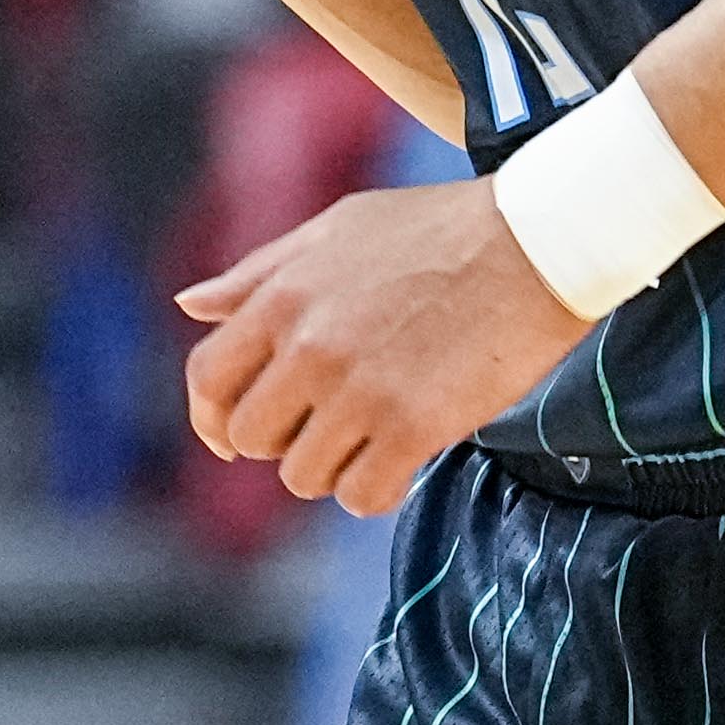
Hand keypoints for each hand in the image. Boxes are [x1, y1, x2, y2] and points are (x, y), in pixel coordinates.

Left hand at [181, 173, 595, 515]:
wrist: (535, 240)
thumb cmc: (438, 228)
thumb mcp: (337, 229)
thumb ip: (259, 273)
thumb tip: (189, 305)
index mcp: (282, 297)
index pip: (208, 379)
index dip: (211, 417)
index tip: (231, 437)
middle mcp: (310, 348)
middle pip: (252, 437)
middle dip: (283, 439)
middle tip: (330, 423)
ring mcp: (359, 391)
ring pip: (304, 476)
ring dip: (335, 466)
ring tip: (375, 433)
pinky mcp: (413, 427)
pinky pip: (362, 496)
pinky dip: (377, 489)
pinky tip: (404, 459)